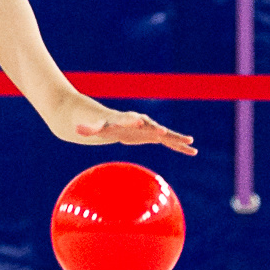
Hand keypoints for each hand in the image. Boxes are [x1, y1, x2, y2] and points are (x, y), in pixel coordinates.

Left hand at [73, 110, 196, 155]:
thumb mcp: (90, 126)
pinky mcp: (149, 135)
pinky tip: (191, 150)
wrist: (99, 118)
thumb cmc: (94, 123)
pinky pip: (166, 141)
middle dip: (165, 132)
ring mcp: (145, 128)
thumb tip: (77, 131)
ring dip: (177, 140)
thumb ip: (87, 128)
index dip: (137, 123)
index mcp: (123, 119)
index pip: (130, 120)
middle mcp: (138, 121)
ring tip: (192, 146)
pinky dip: (177, 145)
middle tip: (179, 137)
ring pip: (164, 135)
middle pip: (153, 127)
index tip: (148, 125)